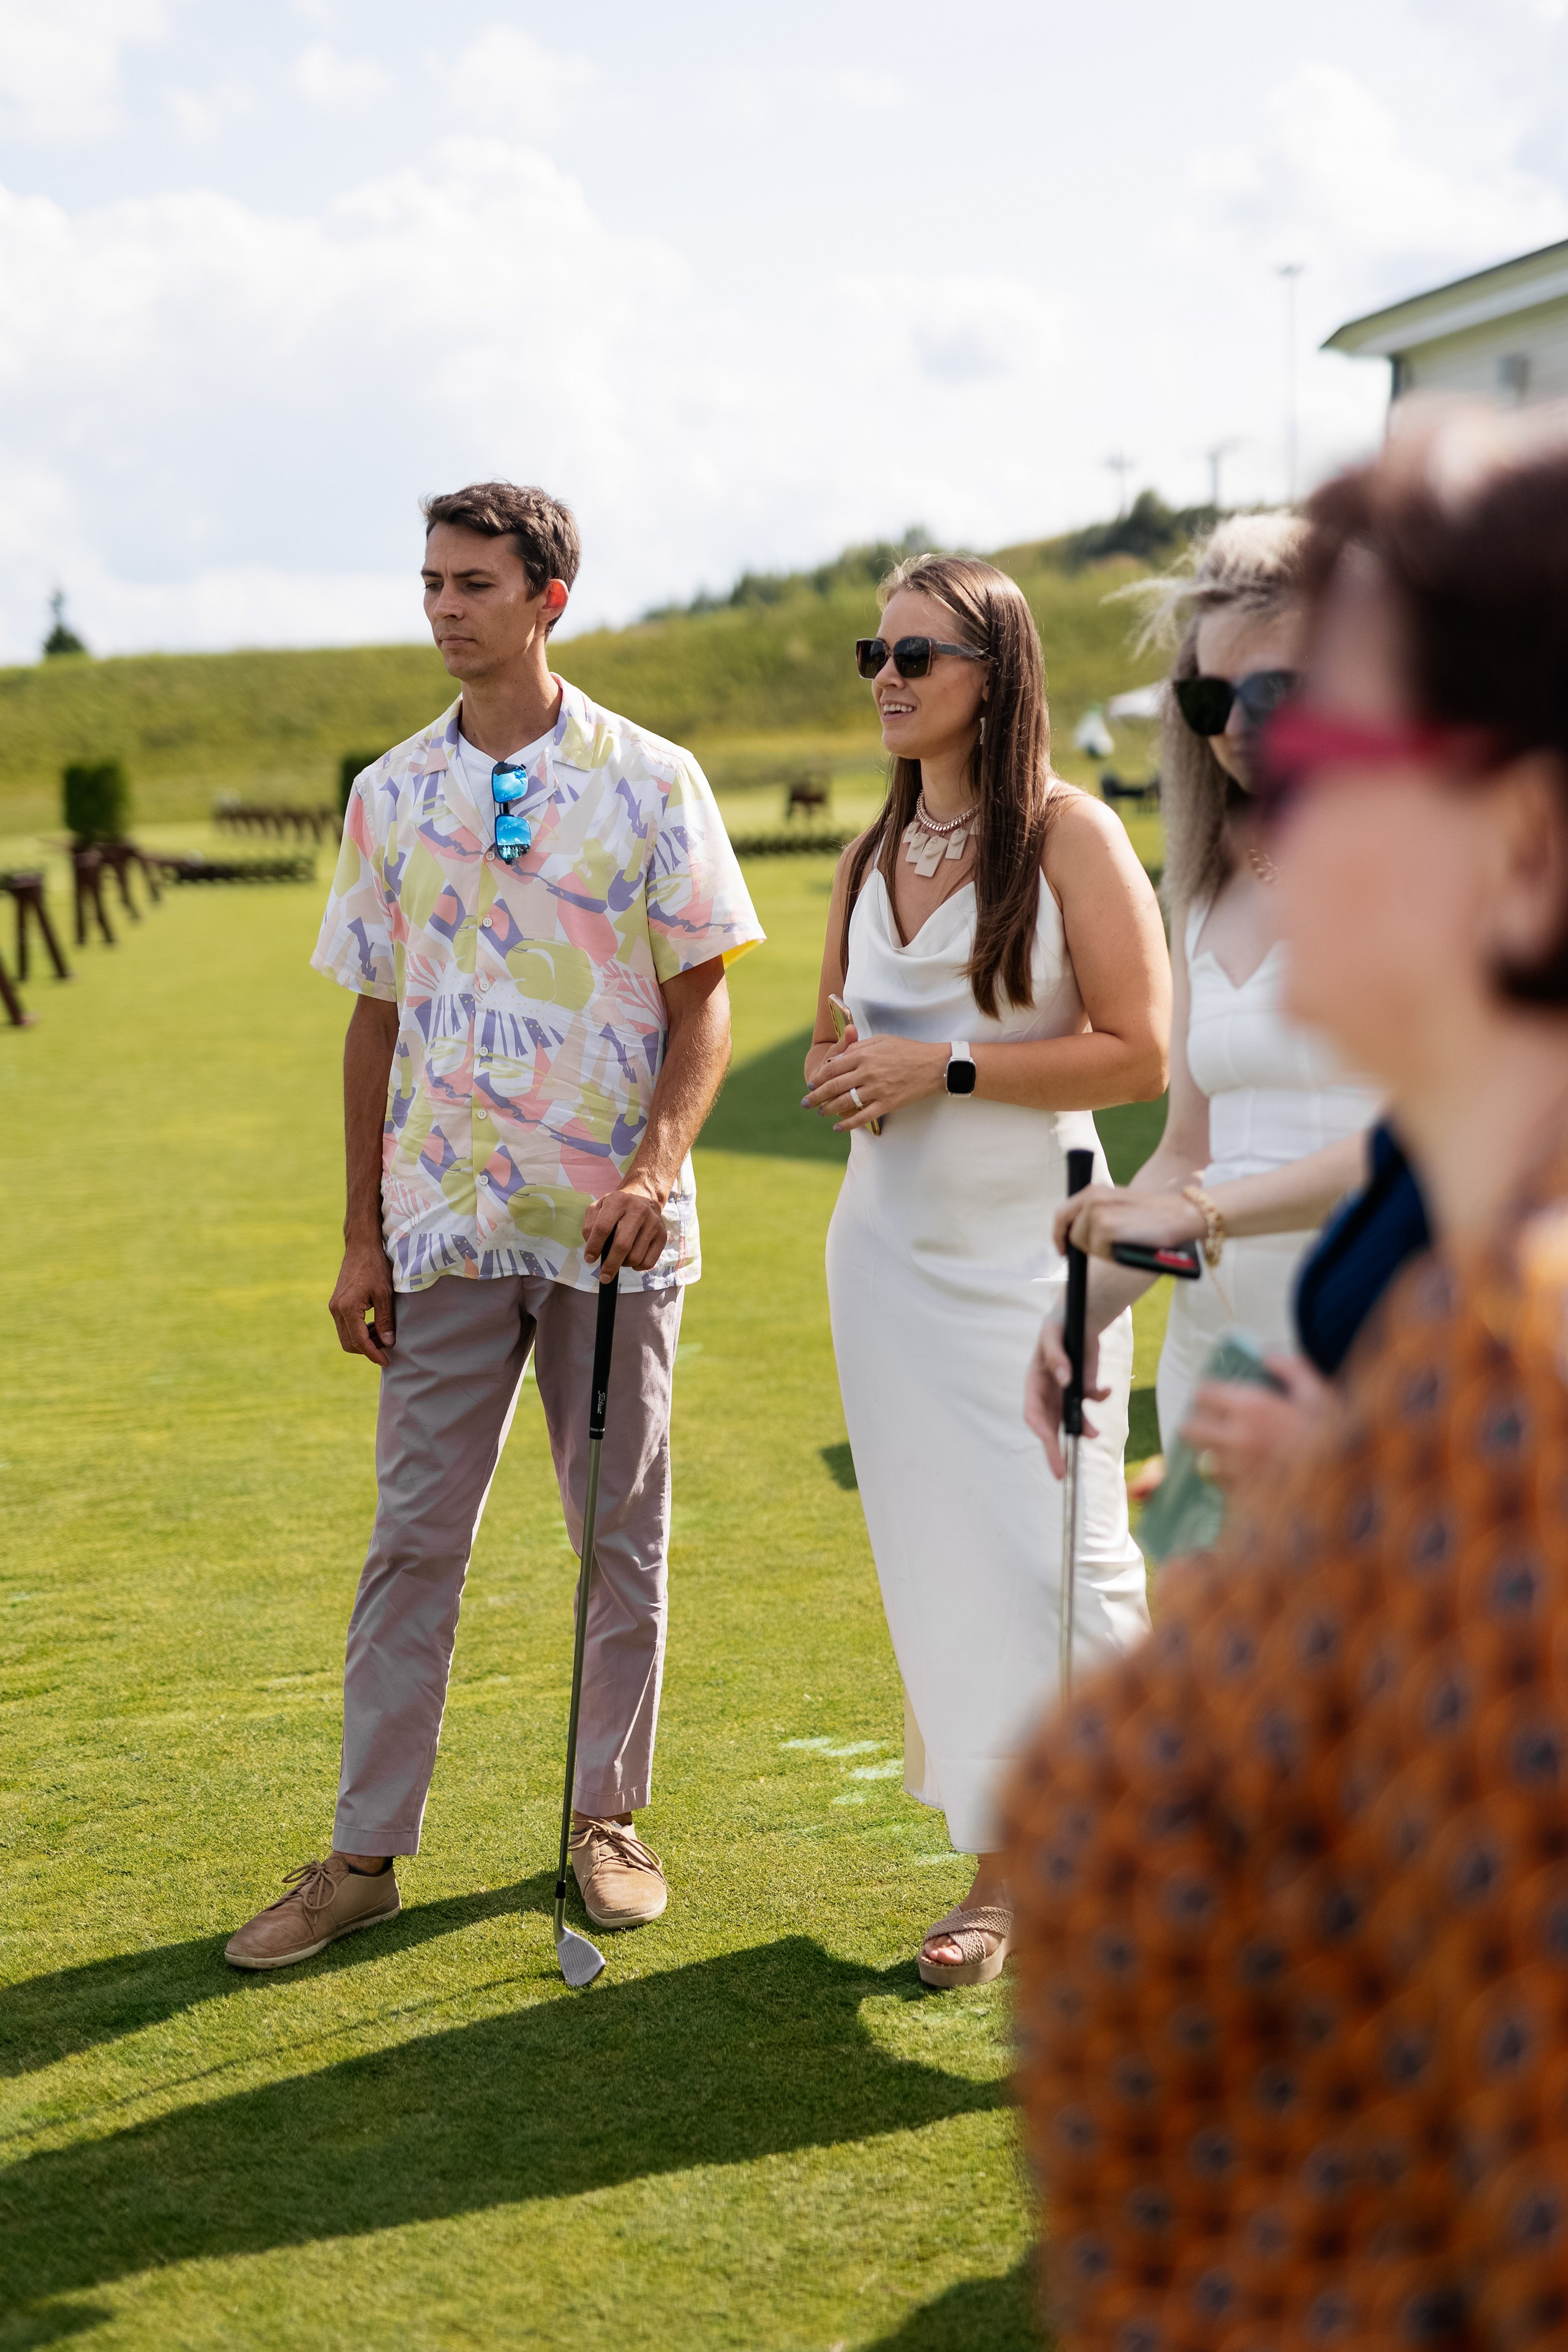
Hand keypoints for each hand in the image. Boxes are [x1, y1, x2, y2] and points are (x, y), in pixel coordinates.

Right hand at [329, 1236, 395, 1367]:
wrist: (361, 1246)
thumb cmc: (375, 1267)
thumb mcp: (385, 1294)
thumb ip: (385, 1320)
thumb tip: (388, 1342)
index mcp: (347, 1308)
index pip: (359, 1341)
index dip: (373, 1354)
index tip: (387, 1361)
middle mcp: (336, 1310)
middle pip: (349, 1343)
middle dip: (368, 1349)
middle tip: (387, 1346)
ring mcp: (334, 1306)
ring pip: (346, 1336)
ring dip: (363, 1340)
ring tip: (383, 1334)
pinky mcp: (336, 1303)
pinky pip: (345, 1326)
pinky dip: (358, 1331)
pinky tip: (374, 1325)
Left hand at [583, 1178, 670, 1279]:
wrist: (644, 1199)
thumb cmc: (616, 1208)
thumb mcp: (598, 1208)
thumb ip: (590, 1225)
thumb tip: (592, 1247)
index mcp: (618, 1201)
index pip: (603, 1228)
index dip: (594, 1246)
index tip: (589, 1259)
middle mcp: (638, 1211)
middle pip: (622, 1245)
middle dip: (610, 1265)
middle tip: (603, 1276)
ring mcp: (653, 1223)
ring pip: (635, 1257)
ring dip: (623, 1264)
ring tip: (619, 1259)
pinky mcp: (662, 1236)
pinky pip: (648, 1262)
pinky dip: (637, 1267)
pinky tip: (632, 1259)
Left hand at [802, 1027, 945, 1130]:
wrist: (934, 1065)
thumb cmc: (908, 1050)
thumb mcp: (882, 1040)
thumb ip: (859, 1047)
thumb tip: (839, 1056)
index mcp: (864, 1055)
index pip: (833, 1068)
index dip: (819, 1078)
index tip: (812, 1084)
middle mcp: (867, 1072)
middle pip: (834, 1087)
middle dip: (816, 1097)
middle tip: (806, 1103)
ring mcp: (876, 1090)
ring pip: (845, 1103)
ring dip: (829, 1109)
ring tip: (821, 1113)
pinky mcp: (886, 1104)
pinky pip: (862, 1116)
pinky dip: (848, 1124)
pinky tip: (838, 1127)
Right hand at [1024, 1316, 1110, 1479]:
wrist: (1080, 1314)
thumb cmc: (1059, 1323)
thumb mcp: (1053, 1336)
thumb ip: (1056, 1356)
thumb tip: (1064, 1380)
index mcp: (1034, 1382)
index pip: (1033, 1415)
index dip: (1041, 1436)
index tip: (1051, 1451)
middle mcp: (1048, 1391)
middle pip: (1049, 1426)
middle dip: (1055, 1449)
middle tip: (1063, 1473)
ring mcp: (1065, 1391)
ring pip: (1071, 1418)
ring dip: (1083, 1427)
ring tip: (1095, 1435)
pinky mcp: (1082, 1386)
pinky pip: (1090, 1400)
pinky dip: (1099, 1398)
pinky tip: (1105, 1391)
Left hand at [1053, 1182, 1206, 1261]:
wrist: (1180, 1214)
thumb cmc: (1153, 1217)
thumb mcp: (1119, 1207)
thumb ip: (1097, 1215)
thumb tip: (1076, 1237)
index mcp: (1094, 1191)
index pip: (1061, 1214)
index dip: (1058, 1234)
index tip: (1062, 1249)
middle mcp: (1092, 1198)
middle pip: (1071, 1234)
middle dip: (1085, 1246)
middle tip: (1110, 1247)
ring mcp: (1097, 1212)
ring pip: (1084, 1245)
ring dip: (1100, 1250)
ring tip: (1124, 1242)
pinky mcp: (1106, 1227)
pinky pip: (1098, 1251)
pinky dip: (1111, 1254)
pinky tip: (1127, 1246)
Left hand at [1179, 1355, 1330, 1491]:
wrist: (1349, 1487)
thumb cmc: (1337, 1437)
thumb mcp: (1319, 1392)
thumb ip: (1291, 1368)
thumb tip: (1266, 1355)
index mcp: (1253, 1407)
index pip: (1203, 1394)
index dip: (1208, 1393)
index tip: (1215, 1396)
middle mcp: (1237, 1438)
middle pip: (1191, 1428)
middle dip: (1199, 1422)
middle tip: (1214, 1421)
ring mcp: (1237, 1470)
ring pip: (1202, 1456)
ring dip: (1210, 1450)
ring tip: (1227, 1447)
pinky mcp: (1242, 1495)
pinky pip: (1219, 1482)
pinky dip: (1224, 1475)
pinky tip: (1242, 1470)